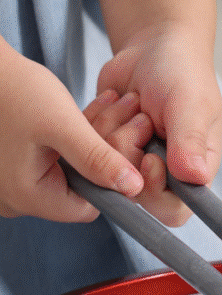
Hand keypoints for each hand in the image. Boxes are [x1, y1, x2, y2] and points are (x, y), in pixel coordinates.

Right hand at [0, 45, 144, 220]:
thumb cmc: (14, 90)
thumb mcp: (62, 124)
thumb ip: (98, 158)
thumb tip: (134, 188)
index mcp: (26, 196)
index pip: (91, 203)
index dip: (116, 175)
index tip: (135, 142)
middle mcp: (18, 196)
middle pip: (86, 182)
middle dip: (112, 146)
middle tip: (133, 112)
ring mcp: (18, 179)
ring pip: (78, 165)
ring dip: (102, 134)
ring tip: (121, 102)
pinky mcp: (21, 162)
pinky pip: (63, 155)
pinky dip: (84, 133)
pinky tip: (101, 105)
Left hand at [97, 22, 221, 225]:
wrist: (153, 45)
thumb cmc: (182, 72)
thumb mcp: (190, 104)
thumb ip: (191, 142)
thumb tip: (196, 179)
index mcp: (193, 167)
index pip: (175, 209)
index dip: (156, 192)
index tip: (149, 158)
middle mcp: (163, 170)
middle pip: (131, 192)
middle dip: (127, 151)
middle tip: (141, 120)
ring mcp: (131, 158)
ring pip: (102, 170)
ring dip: (111, 130)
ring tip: (132, 103)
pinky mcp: (104, 145)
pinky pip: (82, 149)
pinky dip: (94, 121)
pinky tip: (113, 101)